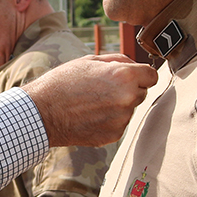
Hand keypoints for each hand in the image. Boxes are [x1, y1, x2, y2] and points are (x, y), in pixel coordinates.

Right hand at [23, 54, 157, 146]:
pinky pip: (119, 124)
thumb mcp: (90, 61)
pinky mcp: (114, 135)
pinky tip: (90, 115)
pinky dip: (109, 120)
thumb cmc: (63, 82)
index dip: (142, 75)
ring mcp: (122, 119)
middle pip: (142, 93)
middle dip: (129, 90)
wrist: (43, 112)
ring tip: (92, 103)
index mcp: (125, 77)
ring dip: (118, 106)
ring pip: (130, 109)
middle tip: (104, 89)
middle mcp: (128, 99)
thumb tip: (136, 65)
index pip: (153, 76)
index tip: (132, 77)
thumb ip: (119, 60)